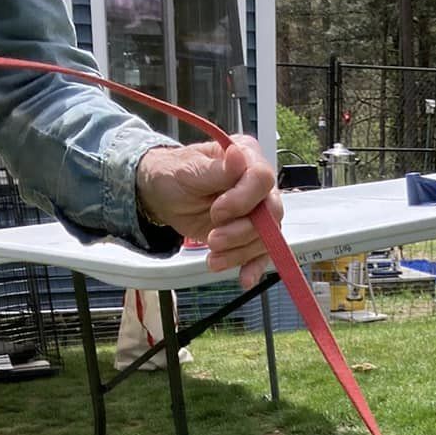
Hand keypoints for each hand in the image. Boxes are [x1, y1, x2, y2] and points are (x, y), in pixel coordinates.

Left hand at [135, 136, 280, 287]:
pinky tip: (244, 278)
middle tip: (214, 239)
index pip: (262, 179)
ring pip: (265, 238)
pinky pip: (261, 254)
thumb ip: (217, 169)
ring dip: (239, 252)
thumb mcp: (189, 170)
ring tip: (213, 257)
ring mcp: (256, 211)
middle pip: (270, 213)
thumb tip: (237, 156)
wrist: (165, 195)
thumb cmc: (175, 175)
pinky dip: (253, 267)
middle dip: (241, 232)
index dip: (243, 200)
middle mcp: (257, 184)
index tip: (217, 212)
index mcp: (246, 157)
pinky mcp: (249, 234)